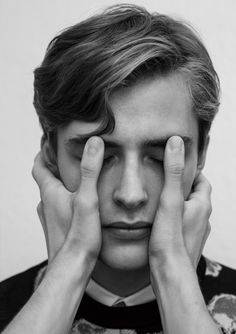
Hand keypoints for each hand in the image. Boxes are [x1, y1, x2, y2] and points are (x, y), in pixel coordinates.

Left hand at [32, 136, 103, 263]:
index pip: (39, 165)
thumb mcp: (88, 198)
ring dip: (61, 184)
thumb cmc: (79, 235)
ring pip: (52, 194)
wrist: (72, 266)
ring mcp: (49, 217)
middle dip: (55, 166)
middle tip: (70, 157)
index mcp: (50, 192)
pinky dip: (65, 199)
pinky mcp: (56, 227)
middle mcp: (46, 203)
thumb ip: (91, 170)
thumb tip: (94, 143)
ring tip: (77, 179)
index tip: (49, 142)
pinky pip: (57, 207)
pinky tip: (79, 204)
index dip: (43, 152)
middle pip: (45, 179)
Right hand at [149, 136, 210, 268]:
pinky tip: (160, 221)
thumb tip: (175, 143)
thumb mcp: (169, 199)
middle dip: (183, 187)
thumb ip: (172, 171)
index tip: (176, 168)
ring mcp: (197, 231)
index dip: (191, 172)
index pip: (202, 180)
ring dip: (178, 203)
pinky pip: (183, 224)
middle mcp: (203, 217)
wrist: (170, 273)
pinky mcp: (188, 242)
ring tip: (160, 200)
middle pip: (195, 195)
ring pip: (189, 210)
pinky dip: (175, 218)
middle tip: (165, 182)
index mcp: (201, 204)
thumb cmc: (170, 238)